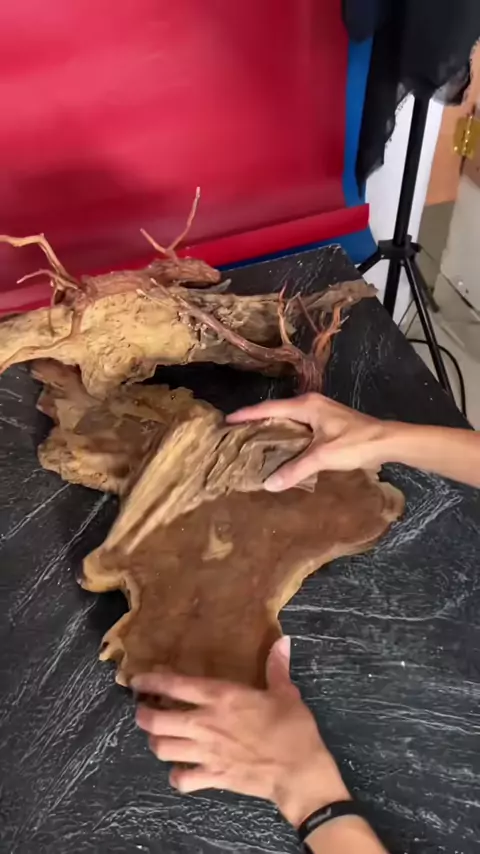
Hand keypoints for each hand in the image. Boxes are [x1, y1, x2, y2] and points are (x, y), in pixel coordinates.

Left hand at [132, 637, 349, 826]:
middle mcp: (206, 724)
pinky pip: (181, 780)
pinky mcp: (212, 777)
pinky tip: (181, 769)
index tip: (138, 680)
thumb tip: (282, 641)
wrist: (300, 772)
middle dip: (143, 714)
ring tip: (159, 736)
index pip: (176, 685)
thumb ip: (277, 667)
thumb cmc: (293, 729)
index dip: (152, 681)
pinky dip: (176, 775)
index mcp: (222, 697)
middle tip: (144, 710)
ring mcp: (206, 753)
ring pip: (162, 748)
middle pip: (157, 720)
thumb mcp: (286, 693)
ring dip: (156, 741)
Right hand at [227, 393, 390, 490]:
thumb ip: (295, 469)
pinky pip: (298, 428)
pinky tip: (280, 450)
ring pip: (288, 420)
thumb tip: (269, 484)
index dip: (247, 414)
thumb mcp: (323, 456)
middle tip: (236, 434)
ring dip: (272, 430)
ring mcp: (319, 413)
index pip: (269, 408)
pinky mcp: (326, 424)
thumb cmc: (355, 443)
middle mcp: (310, 405)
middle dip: (256, 421)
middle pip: (276, 412)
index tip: (227, 420)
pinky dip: (286, 437)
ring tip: (252, 443)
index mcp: (307, 405)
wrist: (387, 442)